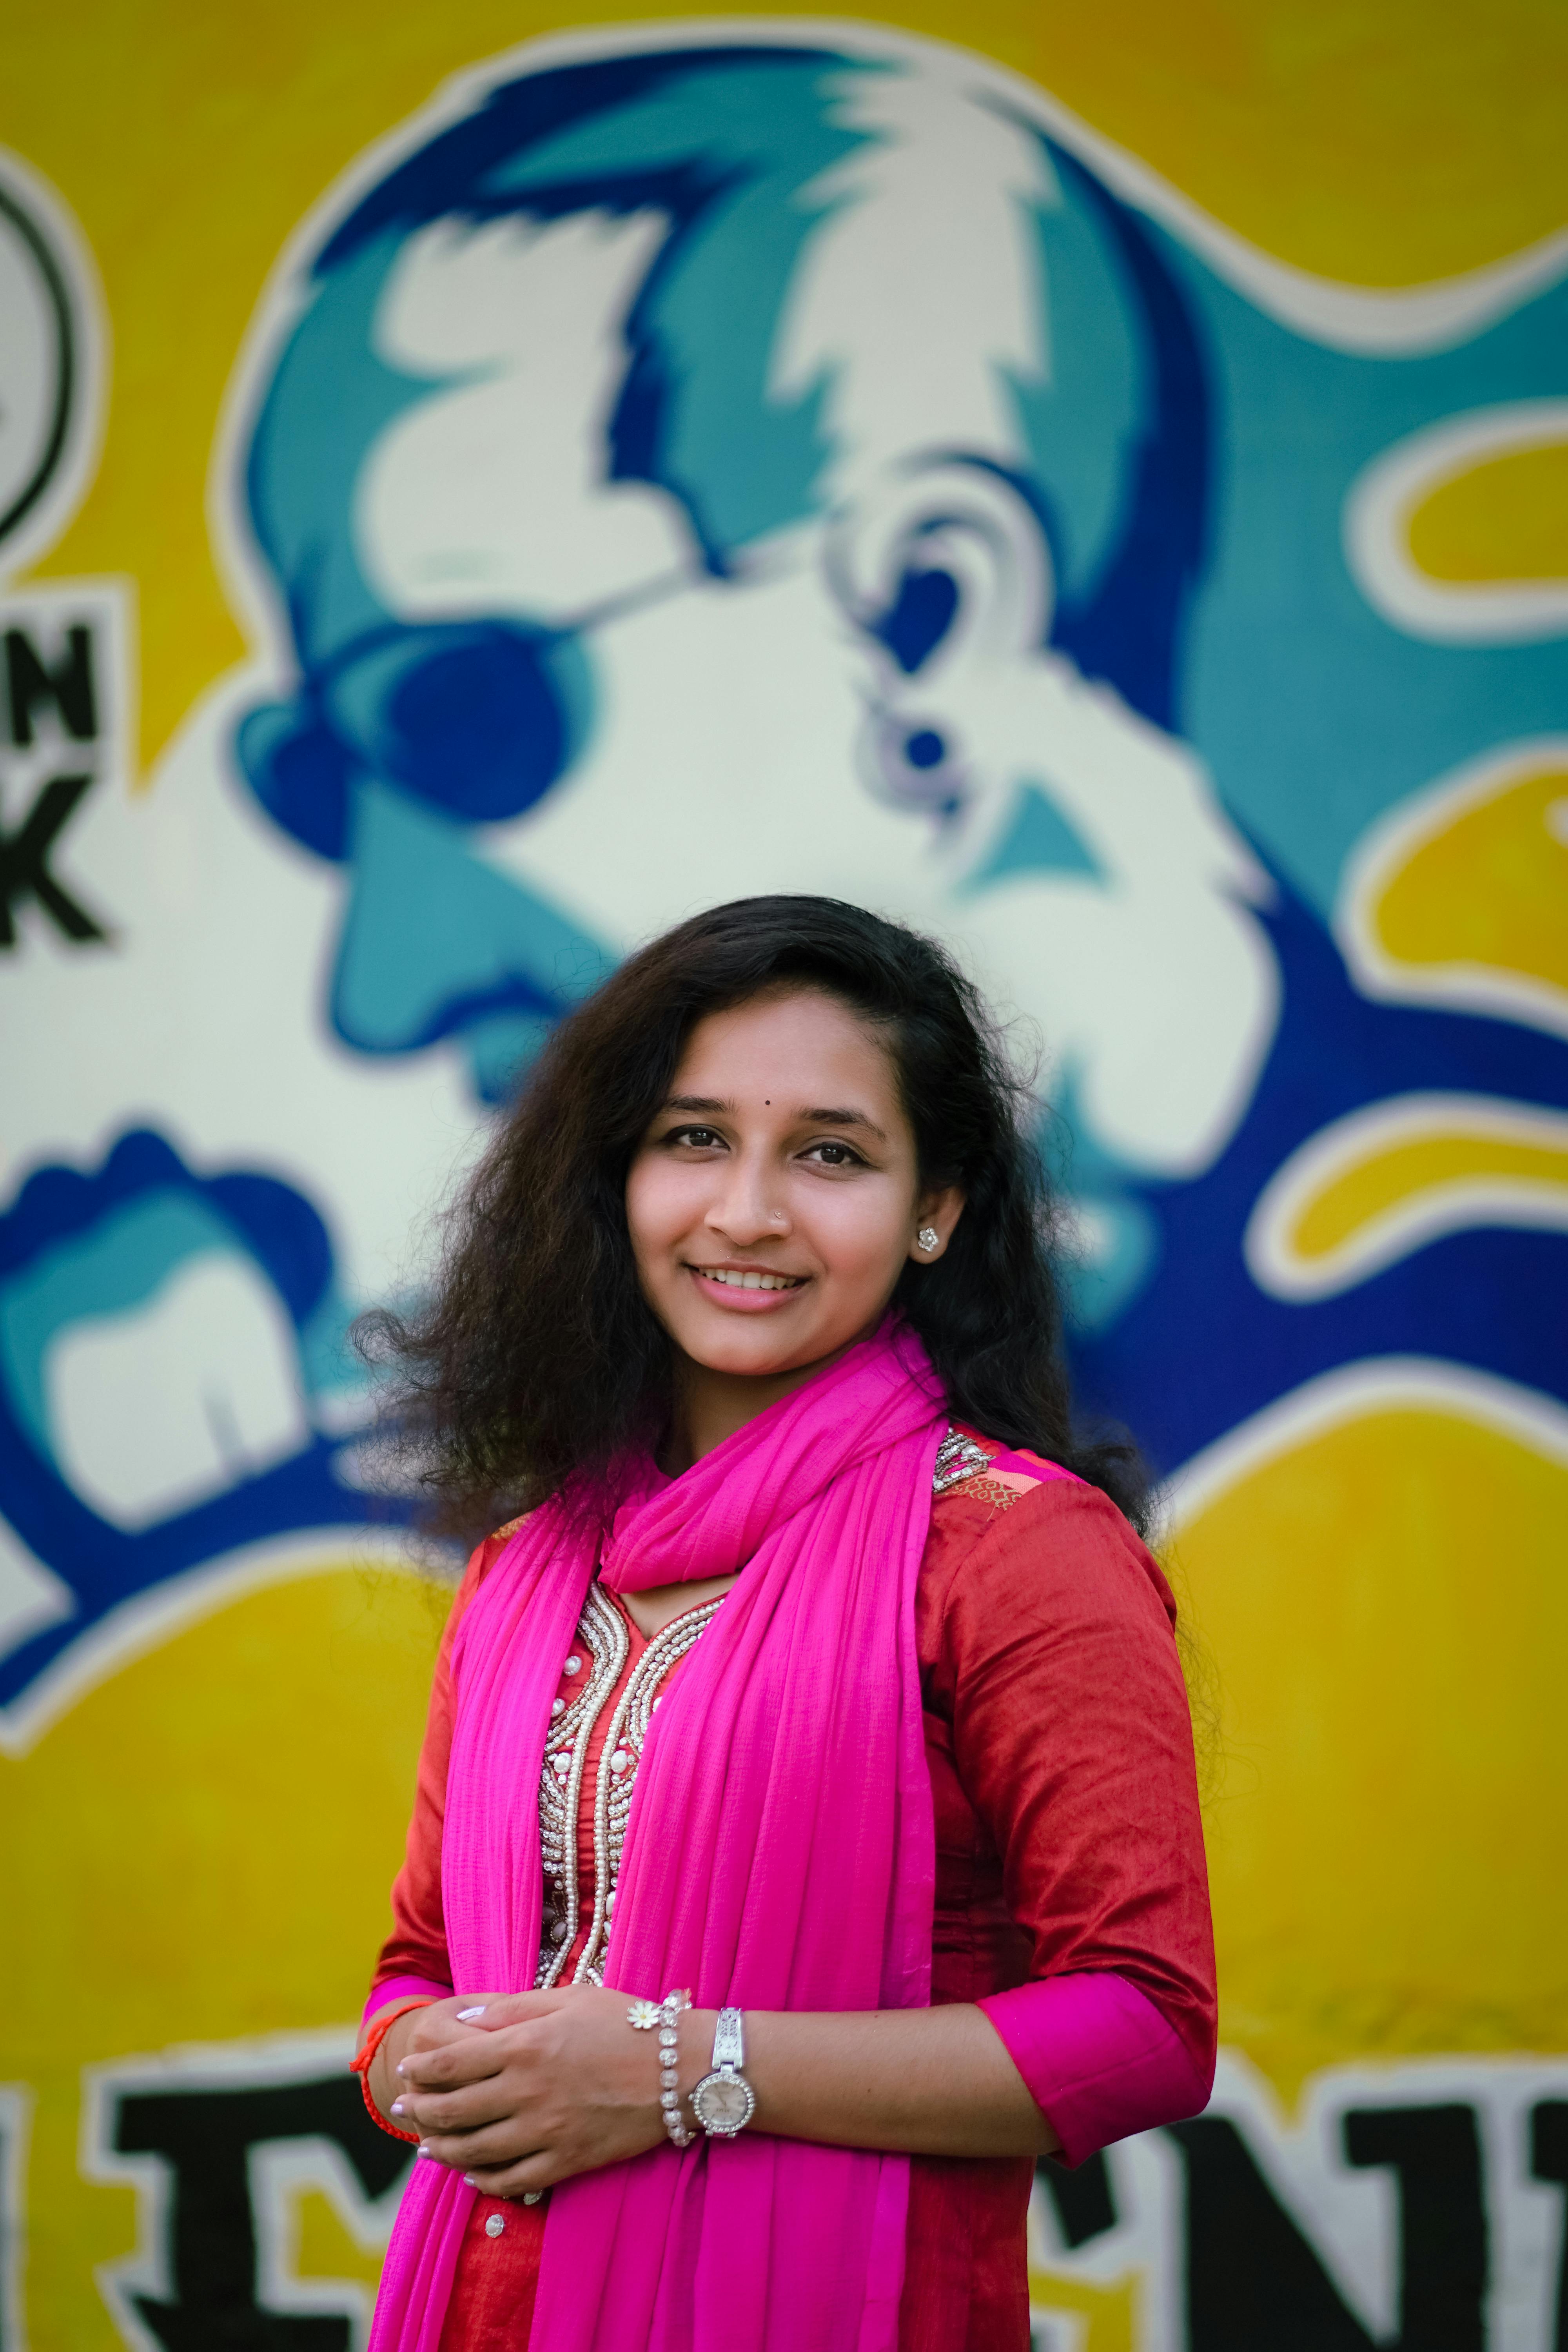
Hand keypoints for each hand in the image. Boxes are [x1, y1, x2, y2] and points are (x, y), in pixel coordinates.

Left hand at [389, 1984, 697, 2196]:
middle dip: (419, 2111)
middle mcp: (527, 2093)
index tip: (407, 2069)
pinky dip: (481, 2180)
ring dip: (440, 2149)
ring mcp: (545, 2133)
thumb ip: (511, 2010)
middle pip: (452, 2111)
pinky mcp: (566, 2163)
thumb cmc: (625, 2023)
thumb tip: (465, 2019)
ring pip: (472, 2151)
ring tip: (426, 2145)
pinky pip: (510, 2181)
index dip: (421, 2069)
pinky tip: (470, 2172)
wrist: (680, 2069)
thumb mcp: (567, 1999)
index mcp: (524, 2047)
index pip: (450, 2064)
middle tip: (404, 2109)